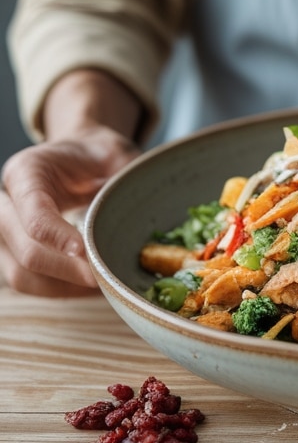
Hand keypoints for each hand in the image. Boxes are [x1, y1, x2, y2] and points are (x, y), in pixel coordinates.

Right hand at [0, 127, 139, 296]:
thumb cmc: (100, 155)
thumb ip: (122, 175)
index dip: (57, 237)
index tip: (86, 251)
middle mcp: (7, 202)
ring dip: (62, 286)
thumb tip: (140, 209)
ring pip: (20, 274)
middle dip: (64, 269)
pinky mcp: (15, 252)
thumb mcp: (116, 153)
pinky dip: (60, 289)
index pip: (33, 212)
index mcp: (27, 171)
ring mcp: (7, 230)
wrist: (85, 157)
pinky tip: (91, 286)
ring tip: (101, 285)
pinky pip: (29, 282)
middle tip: (102, 277)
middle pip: (23, 249)